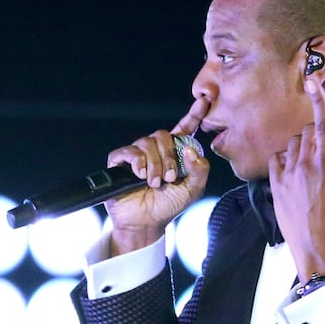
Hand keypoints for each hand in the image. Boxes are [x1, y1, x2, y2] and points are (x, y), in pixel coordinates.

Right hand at [102, 97, 211, 253]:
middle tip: (169, 178)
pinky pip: (129, 151)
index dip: (194, 114)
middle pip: (163, 135)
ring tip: (155, 182)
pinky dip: (137, 162)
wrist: (146, 223)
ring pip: (146, 143)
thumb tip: (190, 149)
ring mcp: (137, 155)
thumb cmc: (168, 206)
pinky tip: (140, 175)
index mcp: (175, 153)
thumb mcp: (193, 189)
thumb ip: (200, 169)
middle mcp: (155, 151)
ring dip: (154, 164)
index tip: (204, 101)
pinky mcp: (120, 162)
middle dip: (169, 157)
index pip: (185, 128)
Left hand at [269, 78, 324, 279]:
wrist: (315, 248)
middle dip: (319, 133)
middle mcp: (303, 164)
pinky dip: (286, 158)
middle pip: (308, 131)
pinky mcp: (275, 185)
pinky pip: (277, 159)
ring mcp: (286, 174)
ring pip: (292, 144)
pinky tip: (296, 170)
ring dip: (303, 145)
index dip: (318, 98)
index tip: (311, 80)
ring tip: (315, 165)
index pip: (322, 122)